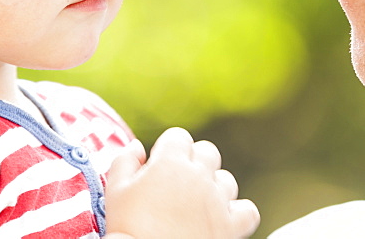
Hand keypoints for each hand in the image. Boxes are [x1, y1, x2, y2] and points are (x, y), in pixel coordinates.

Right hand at [104, 127, 259, 237]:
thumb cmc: (127, 227)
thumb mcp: (115, 189)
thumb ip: (125, 160)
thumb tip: (137, 146)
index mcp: (170, 162)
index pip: (178, 136)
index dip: (167, 149)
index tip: (157, 167)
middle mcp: (199, 176)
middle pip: (207, 152)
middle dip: (193, 161)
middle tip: (177, 183)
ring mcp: (217, 201)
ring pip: (227, 180)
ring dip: (214, 187)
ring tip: (196, 204)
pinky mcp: (229, 227)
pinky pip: (248, 211)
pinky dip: (238, 213)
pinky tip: (221, 218)